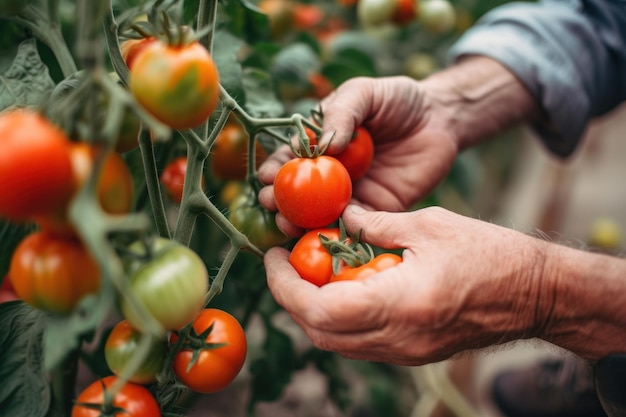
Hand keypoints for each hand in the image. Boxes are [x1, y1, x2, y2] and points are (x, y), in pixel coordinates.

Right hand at [258, 76, 459, 235]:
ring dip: (301, 221)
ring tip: (287, 224)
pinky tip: (323, 233)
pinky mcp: (377, 209)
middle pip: (300, 190)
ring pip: (321, 212)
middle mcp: (332, 171)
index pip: (292, 157)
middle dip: (282, 199)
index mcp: (322, 143)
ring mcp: (353, 192)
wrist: (440, 118)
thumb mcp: (365, 93)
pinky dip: (337, 230)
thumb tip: (325, 143)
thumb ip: (344, 112)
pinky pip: (354, 224)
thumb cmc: (398, 100)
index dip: (277, 168)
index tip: (265, 177)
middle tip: (270, 204)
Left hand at [264, 205, 549, 365]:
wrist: (536, 294)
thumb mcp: (429, 224)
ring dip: (312, 309)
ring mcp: (406, 352)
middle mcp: (399, 338)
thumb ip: (376, 222)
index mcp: (401, 303)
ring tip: (308, 271)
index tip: (272, 256)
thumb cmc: (491, 253)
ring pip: (337, 342)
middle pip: (320, 333)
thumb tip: (339, 216)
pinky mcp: (413, 353)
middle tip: (283, 262)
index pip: (319, 309)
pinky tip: (342, 285)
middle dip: (291, 298)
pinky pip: (360, 342)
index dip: (285, 285)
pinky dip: (339, 316)